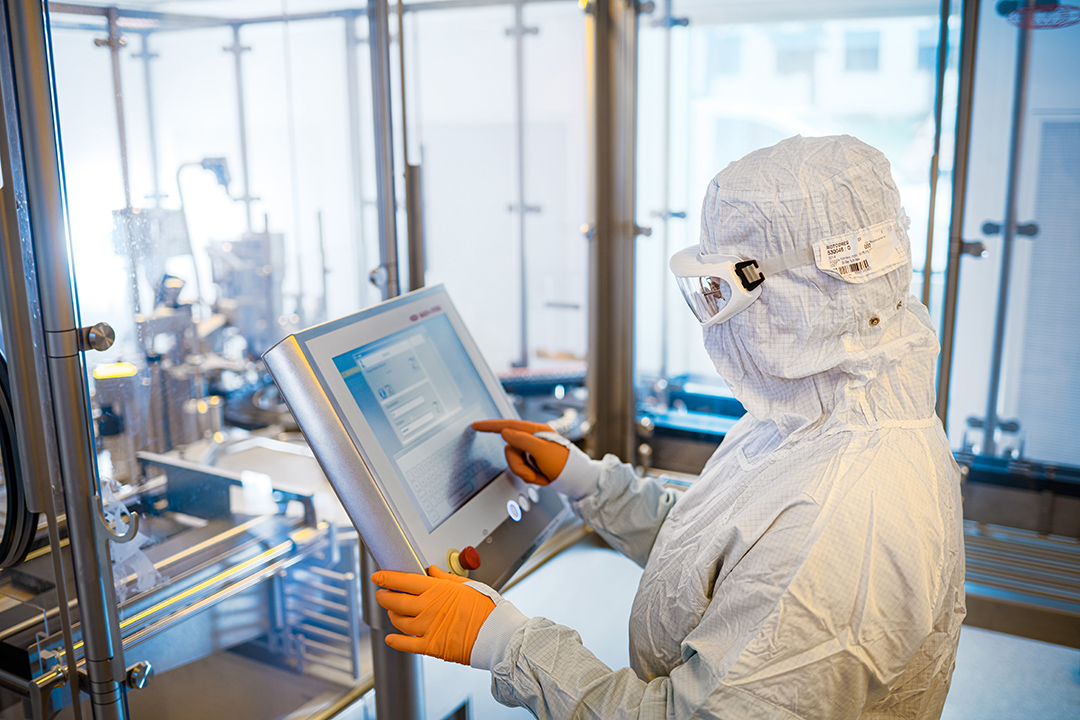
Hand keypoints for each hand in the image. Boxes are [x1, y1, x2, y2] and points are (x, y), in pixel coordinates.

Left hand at [372, 566, 494, 665]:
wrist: (496, 633)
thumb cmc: (487, 608)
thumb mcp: (467, 585)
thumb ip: (445, 578)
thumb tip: (432, 571)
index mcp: (437, 590)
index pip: (404, 580)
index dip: (387, 578)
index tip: (378, 577)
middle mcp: (428, 608)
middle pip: (396, 600)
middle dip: (384, 596)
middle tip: (381, 593)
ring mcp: (427, 627)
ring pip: (399, 621)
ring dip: (391, 615)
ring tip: (391, 611)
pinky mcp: (430, 645)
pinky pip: (406, 644)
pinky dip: (395, 641)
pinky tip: (391, 638)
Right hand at [471, 419, 568, 484]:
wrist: (576, 480)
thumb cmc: (565, 464)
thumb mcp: (542, 451)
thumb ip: (522, 440)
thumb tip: (505, 432)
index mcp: (536, 430)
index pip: (509, 425)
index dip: (491, 425)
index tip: (476, 425)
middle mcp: (533, 439)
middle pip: (510, 449)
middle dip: (519, 465)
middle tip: (532, 474)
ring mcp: (532, 450)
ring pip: (514, 461)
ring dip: (526, 472)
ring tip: (540, 476)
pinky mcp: (533, 461)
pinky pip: (521, 468)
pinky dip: (530, 475)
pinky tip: (542, 476)